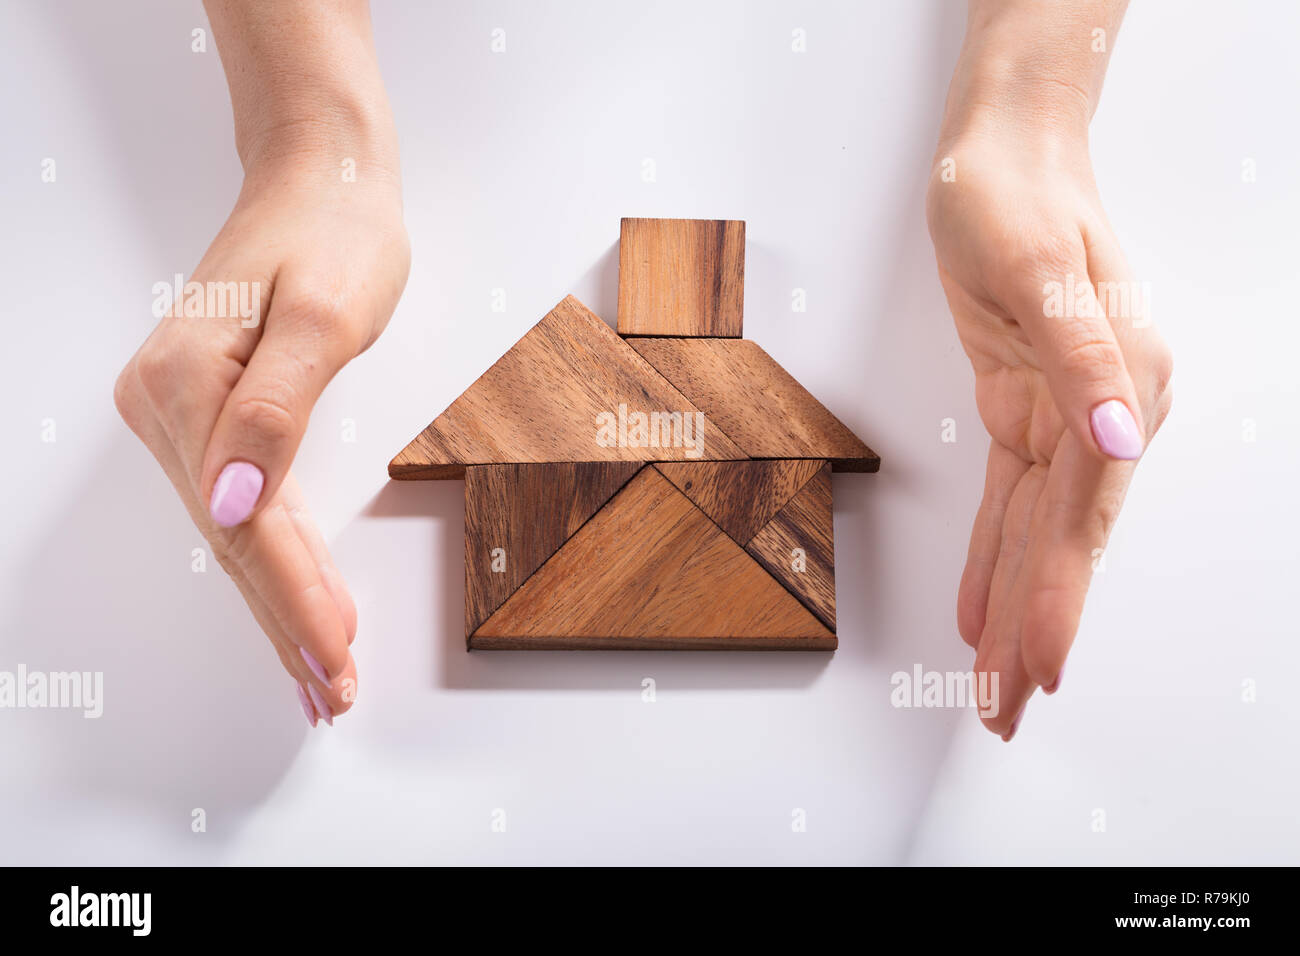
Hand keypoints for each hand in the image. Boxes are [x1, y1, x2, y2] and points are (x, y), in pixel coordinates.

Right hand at [114, 139, 408, 725]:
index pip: (247, 525)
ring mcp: (179, 411)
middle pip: (234, 543)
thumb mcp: (324, 316)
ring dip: (281, 605)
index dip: (294, 599)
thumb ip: (274, 411)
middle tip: (330, 692)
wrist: (318, 176)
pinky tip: (302, 599)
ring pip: (236, 534)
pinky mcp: (205, 410)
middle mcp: (166, 405)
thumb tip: (231, 506)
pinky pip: (242, 504)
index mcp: (188, 385)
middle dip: (287, 624)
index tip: (333, 657)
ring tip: (320, 672)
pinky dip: (278, 558)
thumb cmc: (332, 230)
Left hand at [926, 114, 1171, 739]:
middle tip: (1004, 709)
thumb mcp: (1042, 270)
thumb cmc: (1017, 198)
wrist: (1002, 159)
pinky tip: (980, 609)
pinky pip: (1009, 500)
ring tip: (991, 684)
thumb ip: (1084, 360)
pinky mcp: (1025, 408)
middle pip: (1060, 541)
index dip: (1058, 594)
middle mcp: (1100, 413)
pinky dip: (992, 556)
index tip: (1040, 663)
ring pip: (1034, 533)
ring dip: (1011, 609)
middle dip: (1032, 629)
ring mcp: (1065, 414)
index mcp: (1120, 387)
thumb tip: (1120, 440)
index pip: (1084, 514)